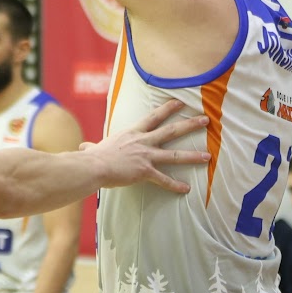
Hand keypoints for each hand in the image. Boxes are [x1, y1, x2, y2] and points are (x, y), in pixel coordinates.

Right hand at [79, 99, 210, 193]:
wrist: (93, 166)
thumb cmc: (93, 158)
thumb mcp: (95, 148)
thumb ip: (93, 147)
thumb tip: (83, 148)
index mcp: (132, 133)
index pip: (153, 117)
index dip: (168, 109)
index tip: (180, 103)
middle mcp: (143, 141)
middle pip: (171, 130)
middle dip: (190, 125)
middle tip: (206, 119)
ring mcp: (146, 156)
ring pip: (174, 154)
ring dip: (192, 155)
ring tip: (208, 156)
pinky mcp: (145, 171)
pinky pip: (163, 180)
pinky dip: (175, 185)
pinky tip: (186, 189)